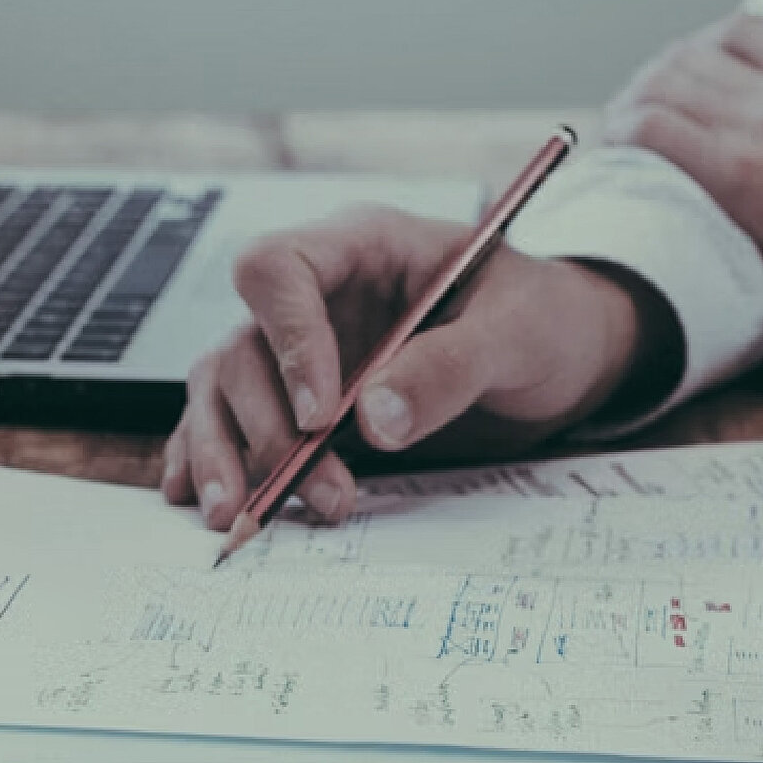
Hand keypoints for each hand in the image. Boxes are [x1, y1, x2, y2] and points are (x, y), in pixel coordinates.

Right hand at [163, 205, 677, 528]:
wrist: (564, 355)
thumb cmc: (545, 320)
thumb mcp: (518, 334)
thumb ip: (450, 368)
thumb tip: (374, 420)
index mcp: (363, 246)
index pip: (277, 269)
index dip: (286, 340)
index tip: (319, 415)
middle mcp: (317, 295)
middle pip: (242, 345)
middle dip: (267, 428)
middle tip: (320, 492)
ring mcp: (301, 348)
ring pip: (223, 389)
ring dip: (227, 454)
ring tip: (243, 516)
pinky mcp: (299, 399)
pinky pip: (231, 421)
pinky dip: (208, 460)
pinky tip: (197, 498)